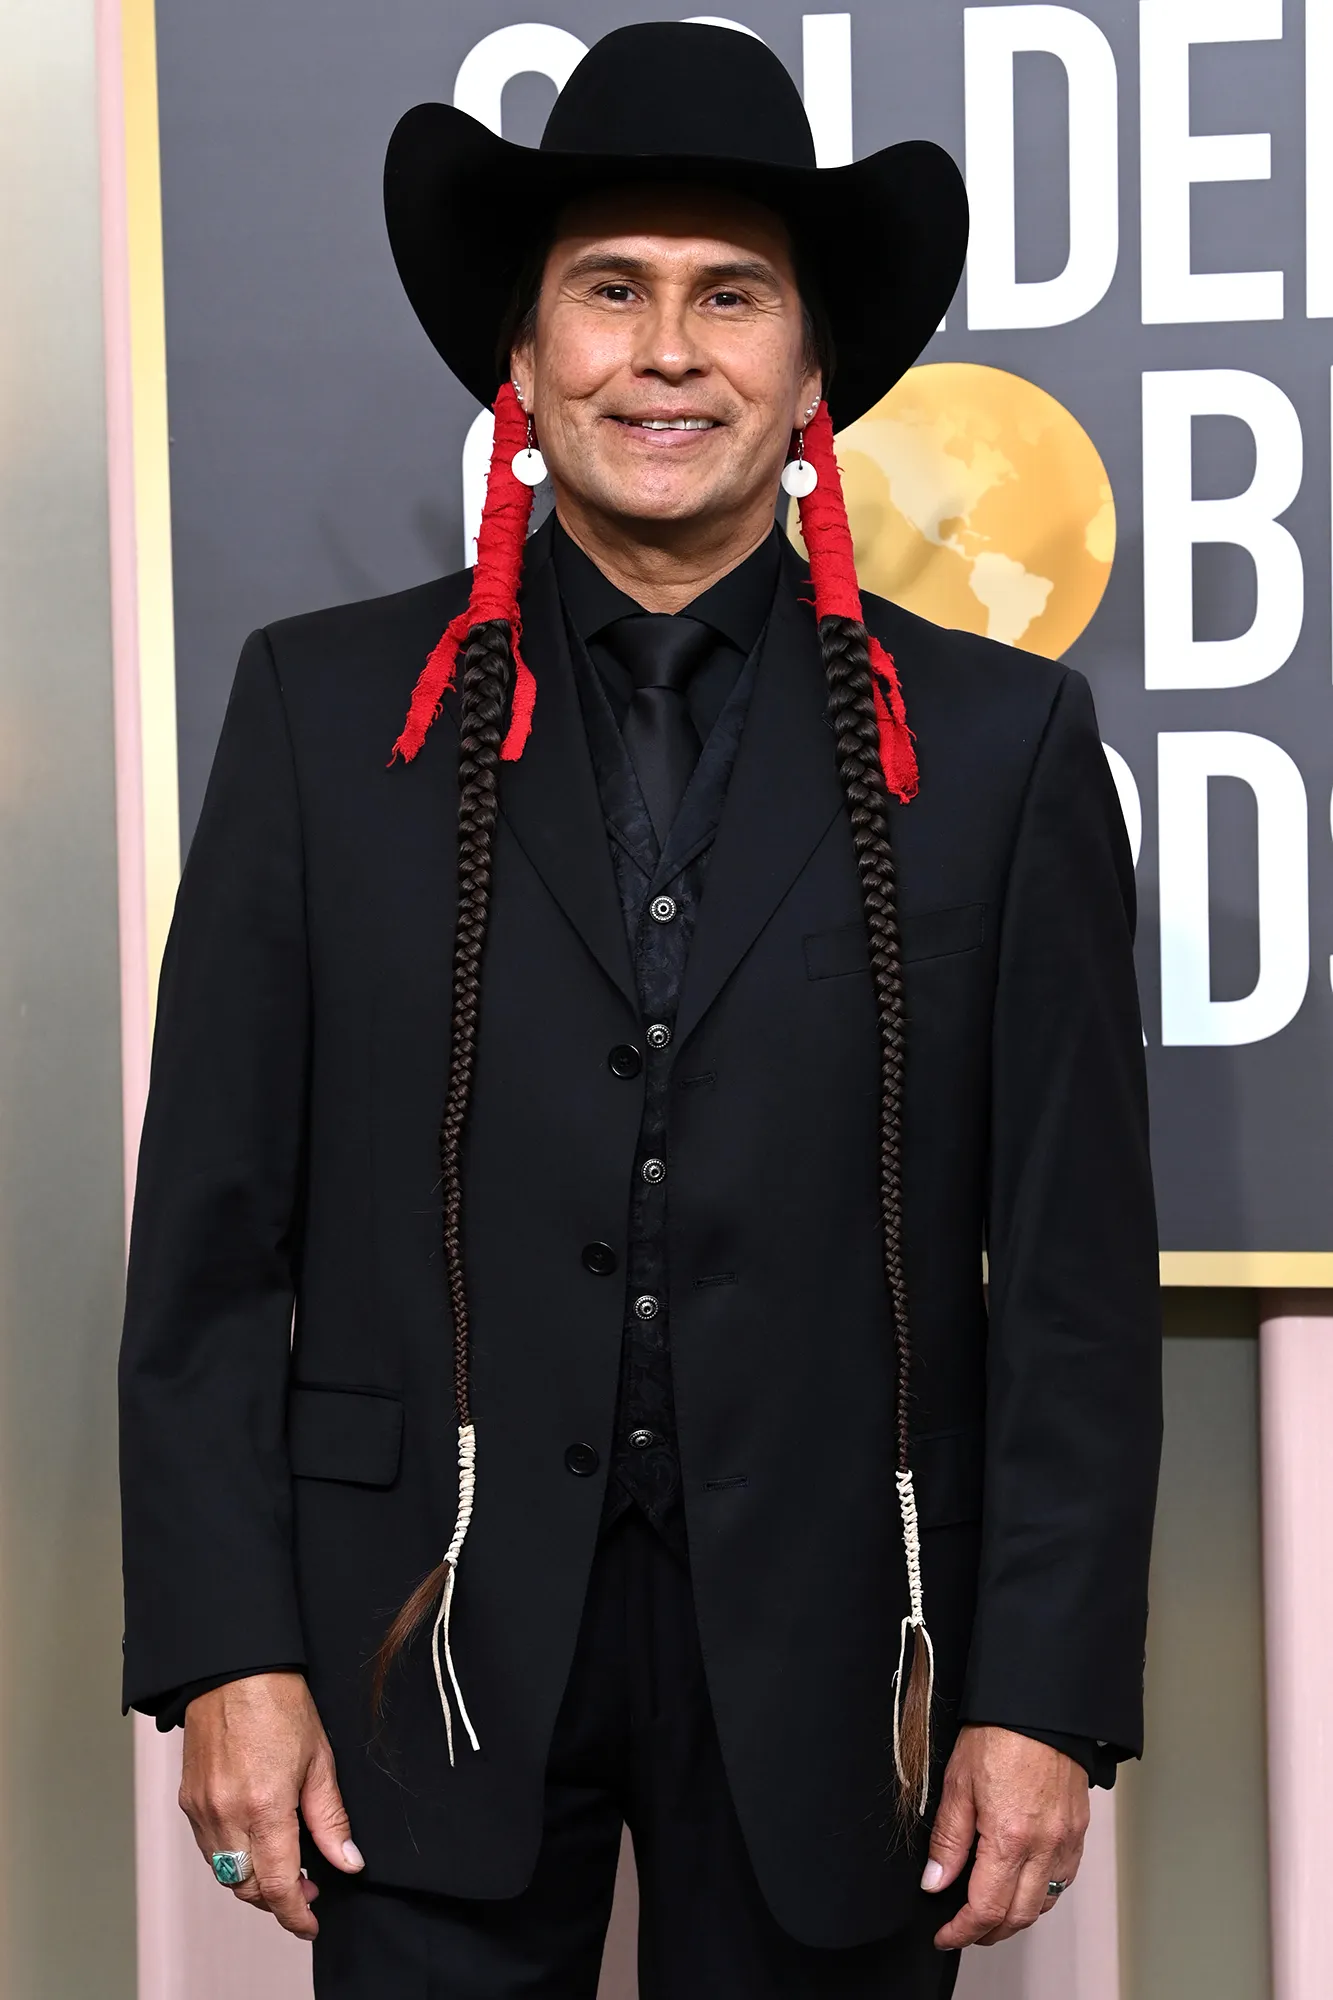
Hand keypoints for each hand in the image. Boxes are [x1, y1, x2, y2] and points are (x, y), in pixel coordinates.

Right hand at [179, 1670, 363, 1938]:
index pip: (278, 1886)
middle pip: (247, 1889)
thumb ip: (331, 1819)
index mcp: (264, 1807)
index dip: (296, 1914)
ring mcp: (202, 1811)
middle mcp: (226, 1816)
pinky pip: (209, 1850)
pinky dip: (232, 1858)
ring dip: (253, 1882)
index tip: (311, 1923)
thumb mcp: (320, 1760)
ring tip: (284, 1864)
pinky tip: (255, 1841)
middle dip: (277, 1900)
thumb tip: (348, 1861)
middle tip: (308, 1888)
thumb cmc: (279, 1705)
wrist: (233, 1670)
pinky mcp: (188, 1802)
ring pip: (225, 1874)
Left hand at [922, 1724, 1088, 1948]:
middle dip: (988, 1932)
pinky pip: (1064, 1878)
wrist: (1039, 1706)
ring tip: (990, 1912)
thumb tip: (934, 1883)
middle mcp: (1044, 1846)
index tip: (945, 1936)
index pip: (986, 1908)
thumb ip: (947, 1841)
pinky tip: (1024, 1884)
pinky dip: (1043, 1893)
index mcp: (1010, 1838)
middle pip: (1018, 1916)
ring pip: (1045, 1903)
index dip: (962, 1931)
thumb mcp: (958, 1784)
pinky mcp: (1078, 1830)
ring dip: (1017, 1917)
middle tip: (963, 1930)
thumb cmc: (998, 1734)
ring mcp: (1066, 1840)